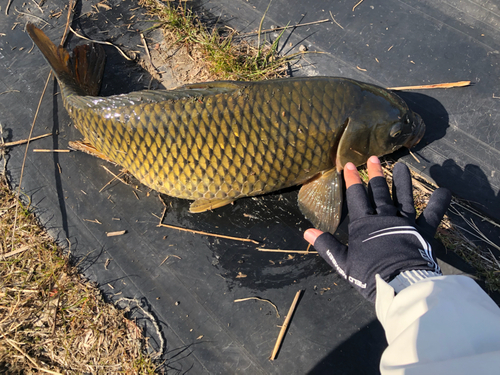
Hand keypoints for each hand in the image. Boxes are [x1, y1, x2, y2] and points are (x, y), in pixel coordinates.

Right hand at [305, 156, 450, 301]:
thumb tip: (307, 232)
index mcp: (364, 224)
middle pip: (379, 192)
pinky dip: (439, 203)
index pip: (356, 196)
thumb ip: (327, 246)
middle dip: (375, 174)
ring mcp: (405, 222)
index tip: (349, 165)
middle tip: (374, 158)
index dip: (352, 180)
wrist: (400, 284)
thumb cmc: (369, 275)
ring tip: (402, 166)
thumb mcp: (343, 262)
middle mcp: (385, 217)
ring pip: (403, 197)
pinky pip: (432, 215)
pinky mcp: (423, 231)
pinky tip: (444, 191)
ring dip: (402, 182)